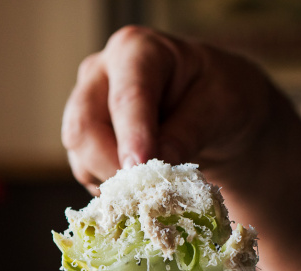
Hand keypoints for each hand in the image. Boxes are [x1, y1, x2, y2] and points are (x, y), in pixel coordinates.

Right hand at [62, 26, 276, 193]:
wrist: (212, 110)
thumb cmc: (219, 96)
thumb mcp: (220, 107)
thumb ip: (188, 133)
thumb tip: (156, 164)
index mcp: (136, 50)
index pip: (125, 96)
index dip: (131, 134)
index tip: (141, 166)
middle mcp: (99, 74)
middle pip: (84, 127)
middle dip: (113, 165)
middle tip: (149, 190)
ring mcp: (85, 107)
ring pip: (80, 155)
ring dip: (113, 181)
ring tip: (153, 187)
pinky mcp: (84, 140)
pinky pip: (85, 171)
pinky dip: (112, 188)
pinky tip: (141, 185)